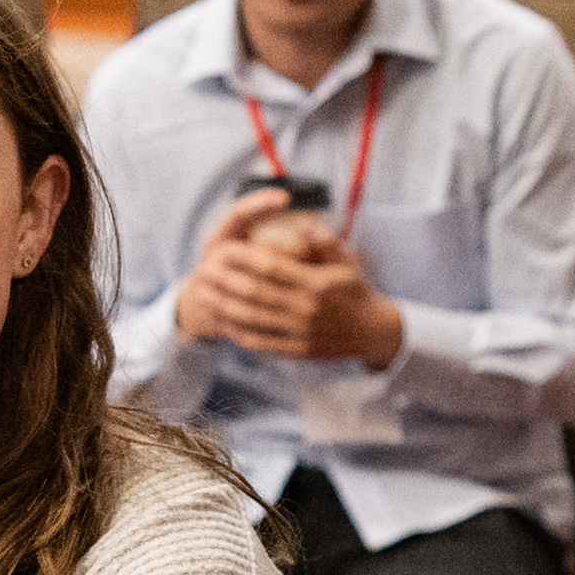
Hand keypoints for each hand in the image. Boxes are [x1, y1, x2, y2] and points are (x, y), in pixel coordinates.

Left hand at [174, 191, 399, 367]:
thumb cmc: (355, 291)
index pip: (270, 266)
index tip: (223, 248)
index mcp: (315, 283)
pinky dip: (238, 332)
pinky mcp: (296, 351)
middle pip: (254, 291)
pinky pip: (260, 342)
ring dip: (223, 305)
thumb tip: (303, 222)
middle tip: (203, 269)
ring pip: (251, 318)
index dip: (242, 256)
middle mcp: (305, 308)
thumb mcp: (345, 261)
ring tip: (204, 295)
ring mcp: (299, 332)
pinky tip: (223, 322)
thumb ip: (323, 240)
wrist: (371, 332)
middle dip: (224, 279)